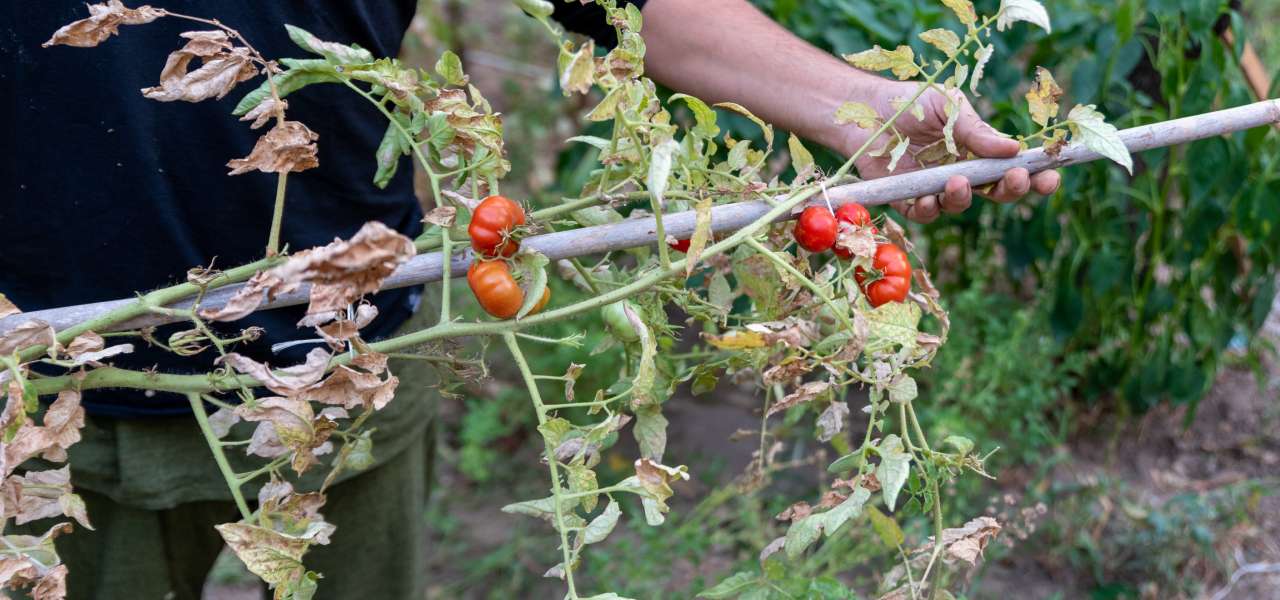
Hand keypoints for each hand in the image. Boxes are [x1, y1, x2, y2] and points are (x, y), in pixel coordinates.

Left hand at [838, 80, 1060, 223]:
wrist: (865, 108)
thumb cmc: (912, 103)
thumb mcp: (949, 107)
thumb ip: (977, 130)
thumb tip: (1014, 148)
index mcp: (979, 150)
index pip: (1013, 168)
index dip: (1035, 177)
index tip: (1051, 175)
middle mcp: (962, 173)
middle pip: (994, 193)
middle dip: (1010, 190)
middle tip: (1013, 179)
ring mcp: (935, 188)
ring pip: (959, 205)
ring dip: (963, 197)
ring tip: (958, 182)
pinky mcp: (906, 198)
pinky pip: (923, 213)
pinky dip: (928, 209)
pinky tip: (928, 198)